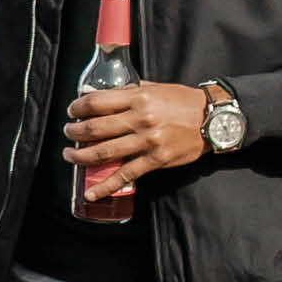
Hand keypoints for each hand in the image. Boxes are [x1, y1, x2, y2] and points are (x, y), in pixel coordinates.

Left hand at [65, 81, 206, 196]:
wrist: (214, 119)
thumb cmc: (183, 101)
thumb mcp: (154, 88)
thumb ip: (128, 92)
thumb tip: (99, 94)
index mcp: (138, 99)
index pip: (96, 103)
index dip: (78, 108)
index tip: (72, 112)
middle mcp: (140, 120)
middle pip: (95, 129)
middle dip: (74, 133)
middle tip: (68, 133)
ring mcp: (147, 142)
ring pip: (104, 152)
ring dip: (80, 156)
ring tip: (69, 156)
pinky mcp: (155, 160)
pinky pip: (125, 175)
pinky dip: (105, 186)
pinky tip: (90, 192)